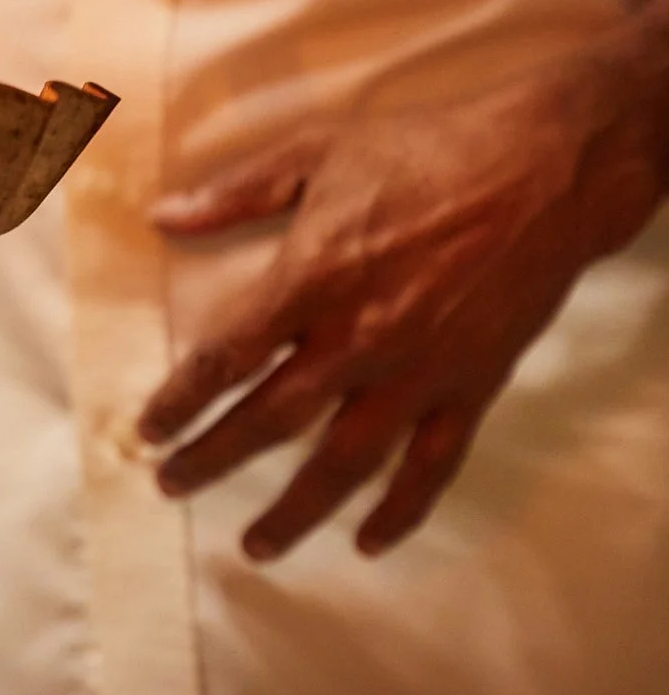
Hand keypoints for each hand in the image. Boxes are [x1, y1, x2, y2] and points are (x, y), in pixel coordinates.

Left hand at [138, 41, 668, 561]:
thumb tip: (160, 216)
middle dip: (214, 458)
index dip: (181, 399)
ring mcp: (418, 371)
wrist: (545, 170)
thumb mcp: (315, 152)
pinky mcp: (471, 386)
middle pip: (270, 420)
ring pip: (345, 460)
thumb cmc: (424, 151)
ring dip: (296, 508)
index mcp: (312, 280)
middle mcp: (359, 338)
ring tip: (256, 544)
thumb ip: (236, 193)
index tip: (149, 429)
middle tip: (171, 485)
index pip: (227, 357)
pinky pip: (432, 465)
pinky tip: (368, 541)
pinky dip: (401, 510)